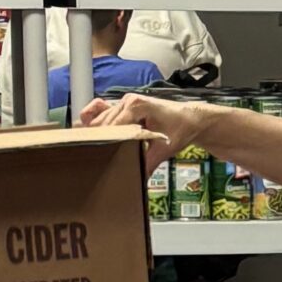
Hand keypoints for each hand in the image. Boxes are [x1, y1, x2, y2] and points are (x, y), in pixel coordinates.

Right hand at [81, 92, 206, 170]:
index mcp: (136, 105)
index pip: (111, 126)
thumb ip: (148, 163)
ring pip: (98, 120)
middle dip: (100, 141)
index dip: (105, 143)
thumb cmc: (180, 129)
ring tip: (98, 151)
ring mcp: (122, 102)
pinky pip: (98, 110)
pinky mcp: (121, 107)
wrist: (189, 119)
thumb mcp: (164, 149)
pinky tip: (93, 134)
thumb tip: (138, 180)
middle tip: (99, 159)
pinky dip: (93, 120)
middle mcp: (126, 101)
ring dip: (98, 134)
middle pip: (101, 124)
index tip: (100, 157)